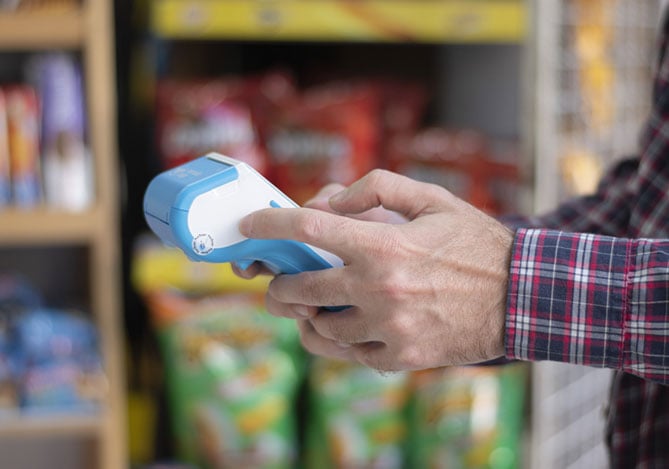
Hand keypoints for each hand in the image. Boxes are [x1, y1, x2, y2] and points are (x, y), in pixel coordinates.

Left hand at [238, 170, 512, 371]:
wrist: (520, 297)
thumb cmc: (474, 243)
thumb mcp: (431, 199)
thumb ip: (376, 188)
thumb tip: (328, 203)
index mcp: (385, 245)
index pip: (309, 230)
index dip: (270, 225)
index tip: (250, 225)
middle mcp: (380, 289)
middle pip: (298, 289)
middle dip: (278, 281)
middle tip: (281, 276)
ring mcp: (388, 327)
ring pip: (318, 327)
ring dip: (307, 313)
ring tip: (314, 302)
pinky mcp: (400, 356)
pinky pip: (347, 353)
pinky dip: (334, 339)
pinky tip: (340, 325)